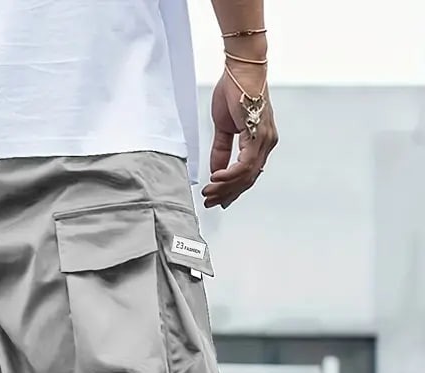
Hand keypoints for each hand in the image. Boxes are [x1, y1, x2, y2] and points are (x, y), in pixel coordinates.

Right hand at [202, 63, 278, 209]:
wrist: (241, 68)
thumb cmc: (235, 90)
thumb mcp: (223, 128)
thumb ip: (220, 151)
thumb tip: (215, 171)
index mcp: (261, 141)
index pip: (248, 174)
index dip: (232, 190)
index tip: (218, 199)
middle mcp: (267, 142)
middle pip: (248, 179)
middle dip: (227, 193)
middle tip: (210, 201)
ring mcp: (265, 140)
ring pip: (246, 175)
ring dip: (225, 187)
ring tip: (209, 192)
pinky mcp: (258, 135)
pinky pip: (244, 164)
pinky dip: (229, 174)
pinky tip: (215, 178)